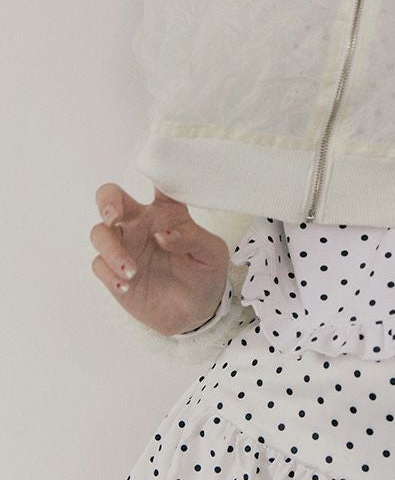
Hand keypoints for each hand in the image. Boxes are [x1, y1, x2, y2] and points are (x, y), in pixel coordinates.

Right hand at [90, 183, 229, 335]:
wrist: (196, 312)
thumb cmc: (205, 274)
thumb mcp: (211, 254)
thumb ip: (192, 238)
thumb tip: (166, 232)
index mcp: (167, 212)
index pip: (159, 185)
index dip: (154, 171)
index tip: (150, 167)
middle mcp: (141, 225)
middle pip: (111, 198)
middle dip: (107, 201)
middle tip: (114, 215)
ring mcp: (125, 247)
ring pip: (100, 233)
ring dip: (111, 249)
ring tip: (132, 271)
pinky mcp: (114, 272)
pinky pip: (99, 265)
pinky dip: (109, 273)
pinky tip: (126, 286)